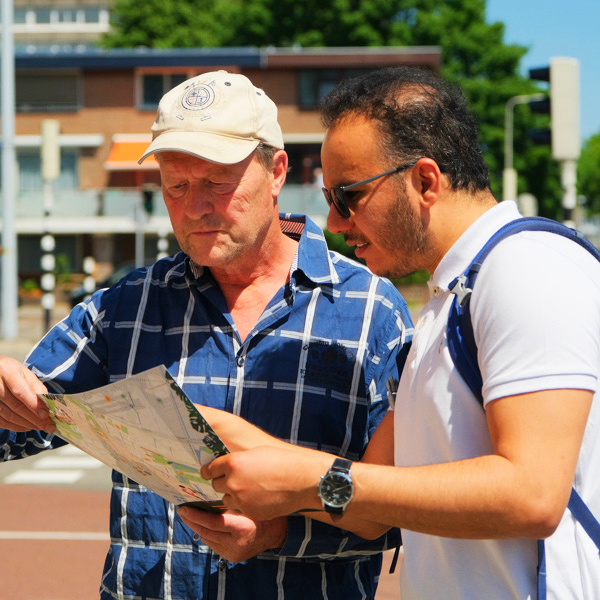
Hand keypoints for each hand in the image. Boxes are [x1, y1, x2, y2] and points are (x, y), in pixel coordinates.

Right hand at [0, 356, 53, 431]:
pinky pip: (1, 421)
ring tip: (40, 426)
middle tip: (48, 426)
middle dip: (34, 418)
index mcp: (6, 371)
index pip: (20, 391)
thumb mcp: (23, 372)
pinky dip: (15, 426)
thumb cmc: (8, 371)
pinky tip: (26, 426)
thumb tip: (47, 404)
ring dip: (26, 424)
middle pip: (16, 406)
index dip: (34, 404)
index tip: (46, 414)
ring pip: (8, 416)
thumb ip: (35, 386)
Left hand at [177, 507, 286, 562]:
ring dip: (198, 527)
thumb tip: (207, 496)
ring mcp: (234, 552)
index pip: (213, 523)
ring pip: (208, 539)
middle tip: (182, 510)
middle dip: (192, 521)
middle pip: (207, 532)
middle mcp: (237, 543)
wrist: (277, 533)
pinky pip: (214, 544)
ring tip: (189, 516)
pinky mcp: (232, 557)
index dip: (196, 515)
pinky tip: (203, 525)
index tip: (184, 508)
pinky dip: (207, 533)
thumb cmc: (264, 512)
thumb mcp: (249, 504)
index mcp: (243, 528)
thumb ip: (231, 503)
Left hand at [202, 445, 330, 520]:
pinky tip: (257, 497)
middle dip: (222, 482)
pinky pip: (238, 509)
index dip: (210, 470)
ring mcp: (240, 499)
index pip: (210, 469)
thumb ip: (237, 460)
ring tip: (248, 488)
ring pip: (225, 499)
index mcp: (232, 463)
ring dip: (232, 494)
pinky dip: (243, 504)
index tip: (210, 472)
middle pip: (215, 484)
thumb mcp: (255, 453)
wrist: (301, 480)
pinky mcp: (249, 513)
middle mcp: (232, 482)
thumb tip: (224, 465)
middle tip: (233, 479)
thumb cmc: (281, 461)